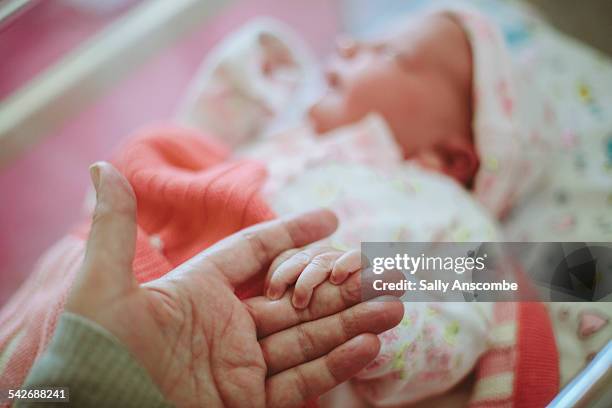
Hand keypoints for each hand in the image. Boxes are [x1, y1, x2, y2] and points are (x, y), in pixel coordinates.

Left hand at [66, 162, 402, 406]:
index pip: (257, 253)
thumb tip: (102, 165)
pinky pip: (300, 382)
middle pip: (297, 297)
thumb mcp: (102, 287)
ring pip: (308, 337)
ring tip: (395, 306)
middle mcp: (227, 325)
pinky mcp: (247, 403)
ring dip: (352, 322)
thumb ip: (115, 228)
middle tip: (388, 270)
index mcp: (200, 291)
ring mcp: (241, 366)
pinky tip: (369, 345)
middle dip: (343, 285)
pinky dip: (335, 365)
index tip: (330, 217)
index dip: (293, 233)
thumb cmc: (93, 354)